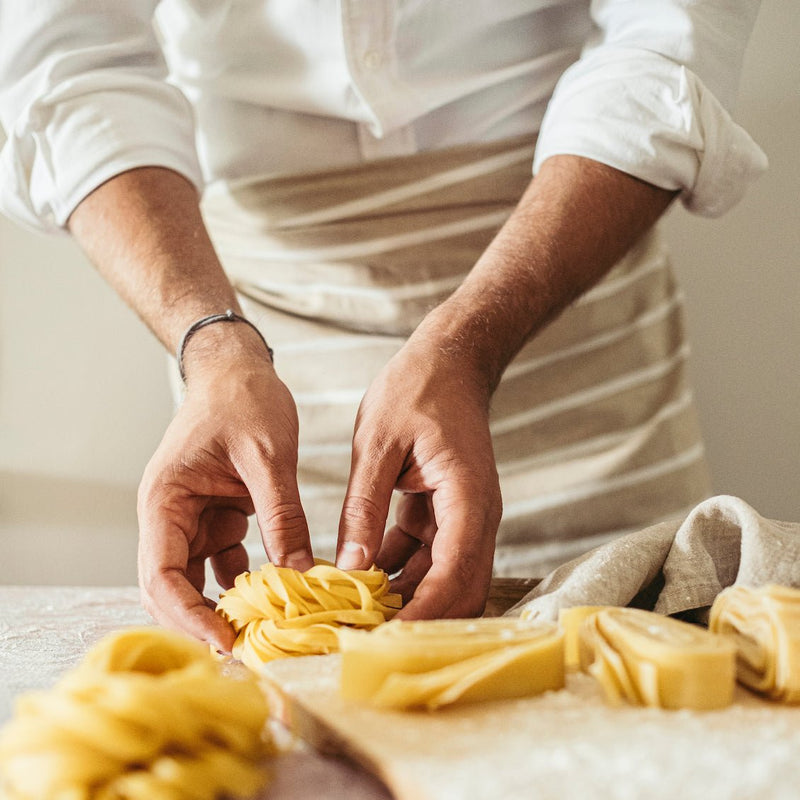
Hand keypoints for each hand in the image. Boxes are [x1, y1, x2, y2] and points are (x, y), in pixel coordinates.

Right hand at [137, 333, 312, 650]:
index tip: (227, 641)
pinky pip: (227, 559)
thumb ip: (282, 516)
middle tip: (249, 650)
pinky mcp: (218, 516)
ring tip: (268, 629)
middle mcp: (170, 516)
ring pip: (200, 578)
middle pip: (174, 587)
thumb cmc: (244, 399)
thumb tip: (299, 575)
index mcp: (165, 500)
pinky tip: (280, 591)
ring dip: (228, 604)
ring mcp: (193, 518)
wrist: (239, 368)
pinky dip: (249, 578)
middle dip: (206, 620)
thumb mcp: (269, 457)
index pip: (160, 575)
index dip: (189, 615)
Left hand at [335, 331, 501, 618]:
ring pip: (445, 577)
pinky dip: (401, 569)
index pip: (454, 574)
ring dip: (408, 597)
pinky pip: (430, 555)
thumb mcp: (377, 444)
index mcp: (468, 498)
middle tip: (367, 637)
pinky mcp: (450, 513)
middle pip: (461, 589)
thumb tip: (349, 567)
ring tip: (357, 613)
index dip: (421, 613)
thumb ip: (364, 506)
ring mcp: (466, 516)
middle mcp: (477, 515)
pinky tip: (363, 574)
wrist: (449, 361)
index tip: (383, 640)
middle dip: (419, 618)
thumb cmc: (417, 389)